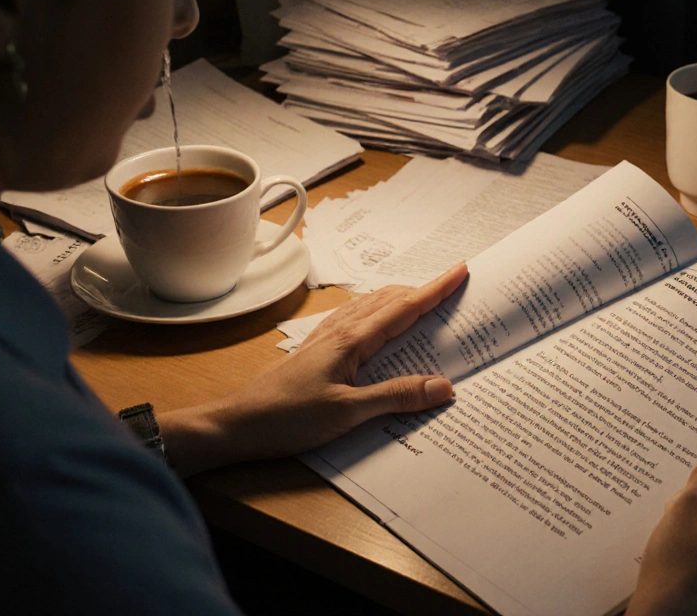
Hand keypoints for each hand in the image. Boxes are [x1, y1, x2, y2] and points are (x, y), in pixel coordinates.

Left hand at [159, 263, 468, 475]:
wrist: (236, 424)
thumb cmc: (286, 417)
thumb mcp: (347, 413)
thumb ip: (395, 397)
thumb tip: (442, 386)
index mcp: (352, 340)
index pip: (404, 308)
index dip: (434, 289)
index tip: (460, 271)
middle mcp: (340, 332)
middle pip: (390, 300)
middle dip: (424, 291)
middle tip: (454, 288)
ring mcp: (326, 339)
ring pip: (372, 308)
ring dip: (401, 300)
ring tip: (425, 301)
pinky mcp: (318, 352)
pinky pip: (357, 322)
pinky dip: (380, 316)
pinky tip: (379, 325)